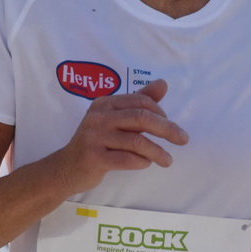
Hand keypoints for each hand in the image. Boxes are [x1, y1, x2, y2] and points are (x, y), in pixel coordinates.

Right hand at [51, 79, 188, 194]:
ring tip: (168, 160)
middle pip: (141, 118)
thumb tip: (163, 84)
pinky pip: (126, 159)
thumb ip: (139, 101)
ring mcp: (94, 137)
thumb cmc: (96, 142)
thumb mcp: (115, 119)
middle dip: (167, 129)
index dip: (161, 113)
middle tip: (183, 140)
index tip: (170, 126)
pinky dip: (141, 162)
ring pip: (136, 141)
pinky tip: (146, 164)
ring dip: (157, 152)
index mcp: (104, 103)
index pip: (141, 101)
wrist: (67, 167)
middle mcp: (98, 117)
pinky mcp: (93, 158)